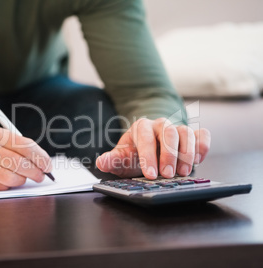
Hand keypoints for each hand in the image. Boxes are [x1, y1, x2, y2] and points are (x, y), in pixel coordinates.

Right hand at [0, 127, 51, 190]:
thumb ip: (20, 148)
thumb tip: (45, 162)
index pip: (25, 146)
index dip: (40, 158)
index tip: (48, 166)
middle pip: (20, 163)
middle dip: (35, 172)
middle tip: (40, 176)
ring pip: (12, 178)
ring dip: (21, 180)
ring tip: (21, 178)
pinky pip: (0, 187)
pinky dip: (7, 186)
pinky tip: (3, 180)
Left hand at [96, 118, 210, 178]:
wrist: (148, 149)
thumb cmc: (135, 154)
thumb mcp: (122, 158)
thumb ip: (113, 160)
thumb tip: (100, 163)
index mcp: (141, 127)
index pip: (145, 138)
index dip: (148, 156)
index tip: (150, 174)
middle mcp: (160, 125)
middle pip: (168, 133)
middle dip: (169, 154)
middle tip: (168, 175)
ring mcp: (178, 128)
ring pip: (186, 133)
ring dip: (187, 153)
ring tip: (183, 172)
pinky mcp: (193, 135)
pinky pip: (202, 134)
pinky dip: (203, 146)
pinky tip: (198, 160)